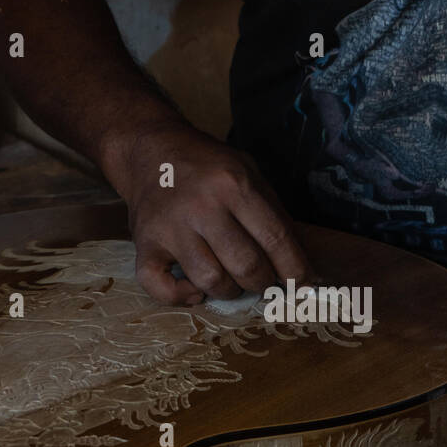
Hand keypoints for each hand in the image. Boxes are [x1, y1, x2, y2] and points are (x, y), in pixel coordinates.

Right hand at [104, 117, 313, 304]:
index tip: (301, 283)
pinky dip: (180, 296)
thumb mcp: (248, 172)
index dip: (294, 269)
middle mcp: (202, 206)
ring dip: (229, 290)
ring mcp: (170, 227)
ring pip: (210, 280)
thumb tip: (299, 260)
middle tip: (263, 280)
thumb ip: (273, 212)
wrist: (151, 150)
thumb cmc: (207, 166)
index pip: (275, 239)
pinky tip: (194, 288)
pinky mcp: (144, 243)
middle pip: (246, 266)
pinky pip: (160, 286)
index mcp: (234, 185)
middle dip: (263, 283)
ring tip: (232, 280)